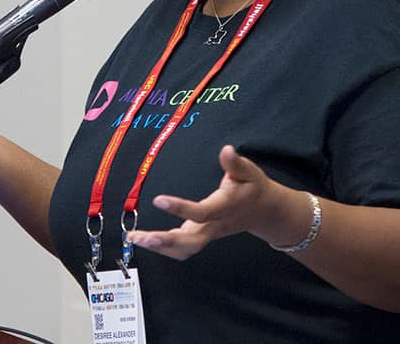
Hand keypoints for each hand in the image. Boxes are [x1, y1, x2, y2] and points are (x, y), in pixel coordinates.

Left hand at [127, 145, 296, 259]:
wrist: (264, 211)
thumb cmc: (253, 188)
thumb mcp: (250, 172)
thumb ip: (236, 163)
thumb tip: (226, 150)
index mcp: (225, 208)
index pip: (202, 212)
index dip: (180, 208)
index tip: (158, 200)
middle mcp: (215, 226)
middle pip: (190, 242)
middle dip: (165, 242)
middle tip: (140, 236)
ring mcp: (208, 234)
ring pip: (184, 249)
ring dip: (159, 248)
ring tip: (135, 238)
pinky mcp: (202, 234)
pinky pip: (182, 248)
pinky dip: (163, 247)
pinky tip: (144, 240)